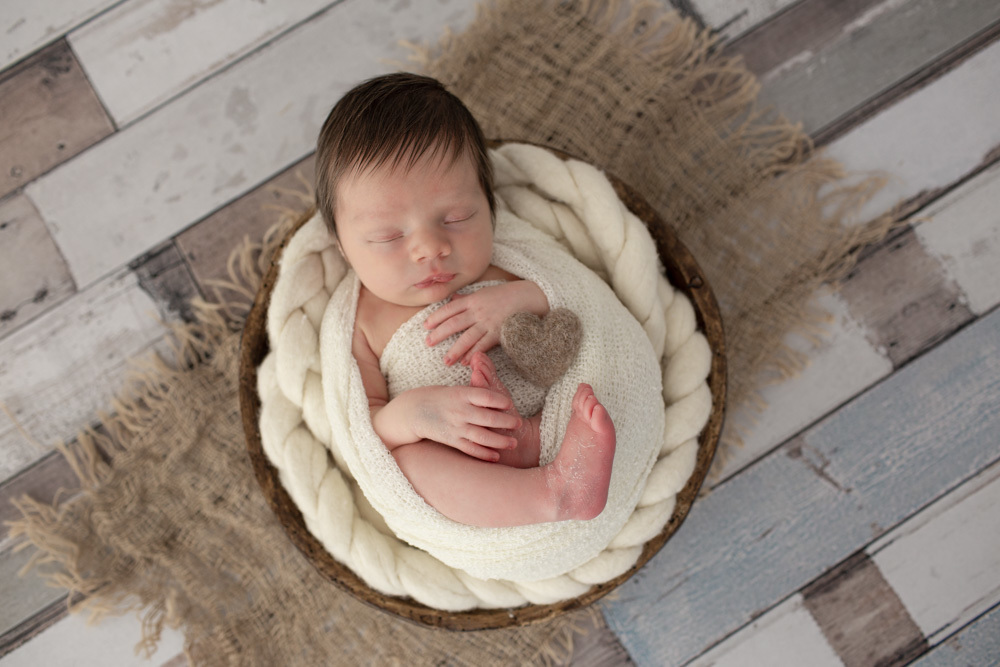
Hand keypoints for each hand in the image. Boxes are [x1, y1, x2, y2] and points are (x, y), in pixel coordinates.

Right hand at [379, 386, 521, 461]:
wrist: (414, 410)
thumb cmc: (440, 397)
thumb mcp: (456, 389)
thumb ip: (475, 390)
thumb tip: (495, 388)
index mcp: (462, 394)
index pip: (484, 396)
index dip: (499, 401)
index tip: (510, 404)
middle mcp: (459, 410)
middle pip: (487, 418)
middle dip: (505, 422)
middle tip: (518, 423)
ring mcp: (455, 426)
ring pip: (481, 436)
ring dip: (499, 441)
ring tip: (513, 443)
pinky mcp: (451, 440)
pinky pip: (469, 449)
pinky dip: (483, 454)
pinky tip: (496, 457)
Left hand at [423, 281, 547, 364]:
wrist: (528, 296)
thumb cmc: (506, 294)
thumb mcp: (484, 292)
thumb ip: (467, 298)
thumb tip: (452, 299)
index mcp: (473, 300)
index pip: (450, 309)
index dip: (436, 317)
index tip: (426, 326)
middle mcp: (478, 311)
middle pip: (454, 323)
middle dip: (439, 334)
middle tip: (428, 343)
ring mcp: (488, 322)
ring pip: (467, 337)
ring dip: (455, 350)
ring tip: (446, 361)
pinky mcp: (498, 333)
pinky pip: (483, 345)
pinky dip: (473, 354)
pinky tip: (465, 361)